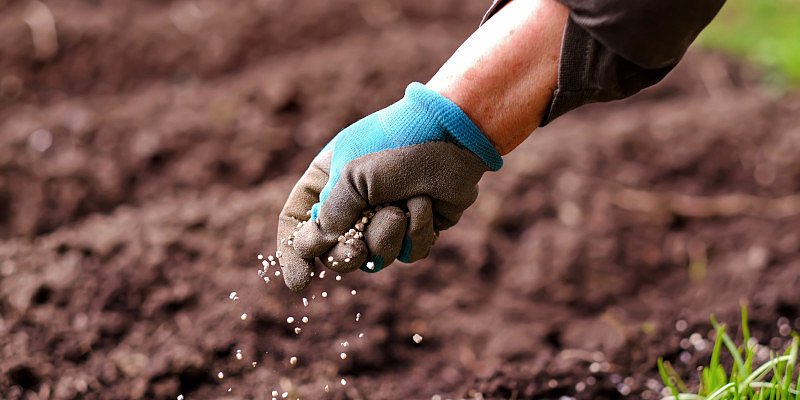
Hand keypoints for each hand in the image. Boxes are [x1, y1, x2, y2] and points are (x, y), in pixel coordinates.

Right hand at [276, 83, 501, 291]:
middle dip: (346, 255)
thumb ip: (331, 215)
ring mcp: (385, 218)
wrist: (454, 135)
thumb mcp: (352, 175)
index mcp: (327, 181)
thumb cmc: (397, 145)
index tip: (301, 282)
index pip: (297, 222)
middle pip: (334, 252)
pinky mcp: (416, 228)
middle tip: (356, 251)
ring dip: (388, 235)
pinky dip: (417, 232)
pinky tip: (426, 204)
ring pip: (374, 257)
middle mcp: (353, 203)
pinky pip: (408, 254)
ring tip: (401, 207)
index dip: (294, 254)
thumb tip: (314, 248)